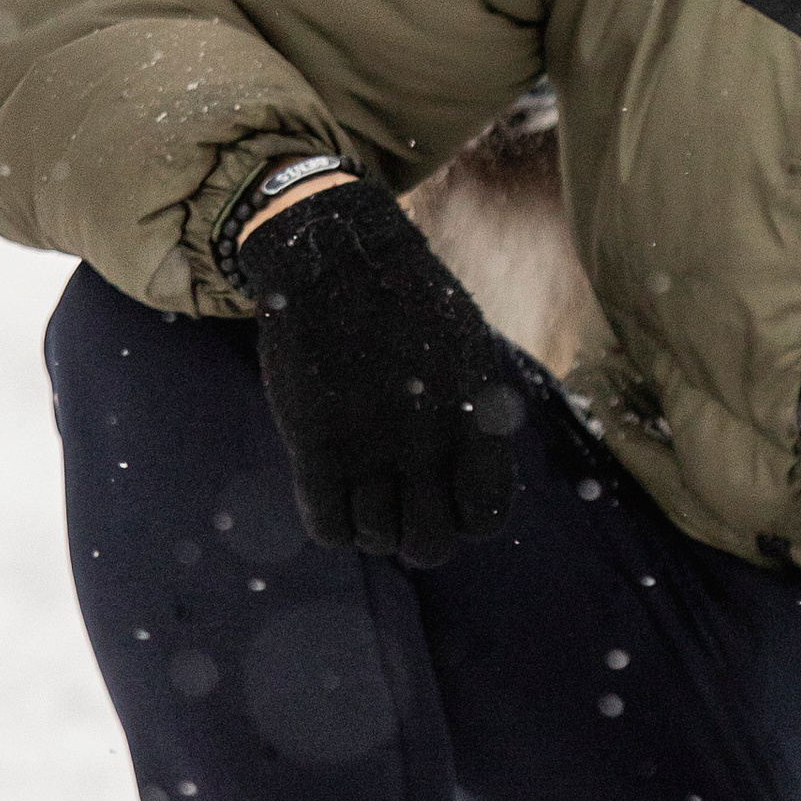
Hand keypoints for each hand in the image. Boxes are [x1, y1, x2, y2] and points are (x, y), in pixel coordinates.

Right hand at [243, 171, 527, 569]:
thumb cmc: (407, 299)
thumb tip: (471, 481)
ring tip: (364, 487)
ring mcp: (369, 443)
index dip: (464, 519)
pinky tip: (332, 490)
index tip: (444, 495)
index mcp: (475, 415)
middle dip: (416, 535)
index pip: (486, 518)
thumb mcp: (466, 348)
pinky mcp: (314, 441)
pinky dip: (333, 524)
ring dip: (370, 526)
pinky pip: (327, 526)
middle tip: (401, 501)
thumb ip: (474, 416)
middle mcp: (427, 438)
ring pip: (376, 540)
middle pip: (430, 546)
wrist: (337, 255)